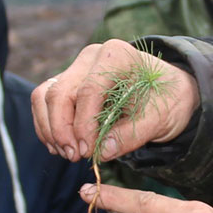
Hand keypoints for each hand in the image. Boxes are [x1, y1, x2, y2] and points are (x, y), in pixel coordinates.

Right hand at [32, 40, 198, 162]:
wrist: (168, 91)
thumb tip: (102, 152)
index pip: (88, 91)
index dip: (83, 125)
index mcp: (117, 56)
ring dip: (50, 128)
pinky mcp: (68, 82)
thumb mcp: (160, 119)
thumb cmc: (166, 100)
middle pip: (60, 92)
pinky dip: (47, 126)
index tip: (88, 152)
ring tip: (67, 154)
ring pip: (45, 95)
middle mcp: (92, 57)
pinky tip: (61, 147)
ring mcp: (77, 68)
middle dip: (62, 129)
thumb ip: (131, 135)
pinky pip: (44, 102)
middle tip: (75, 156)